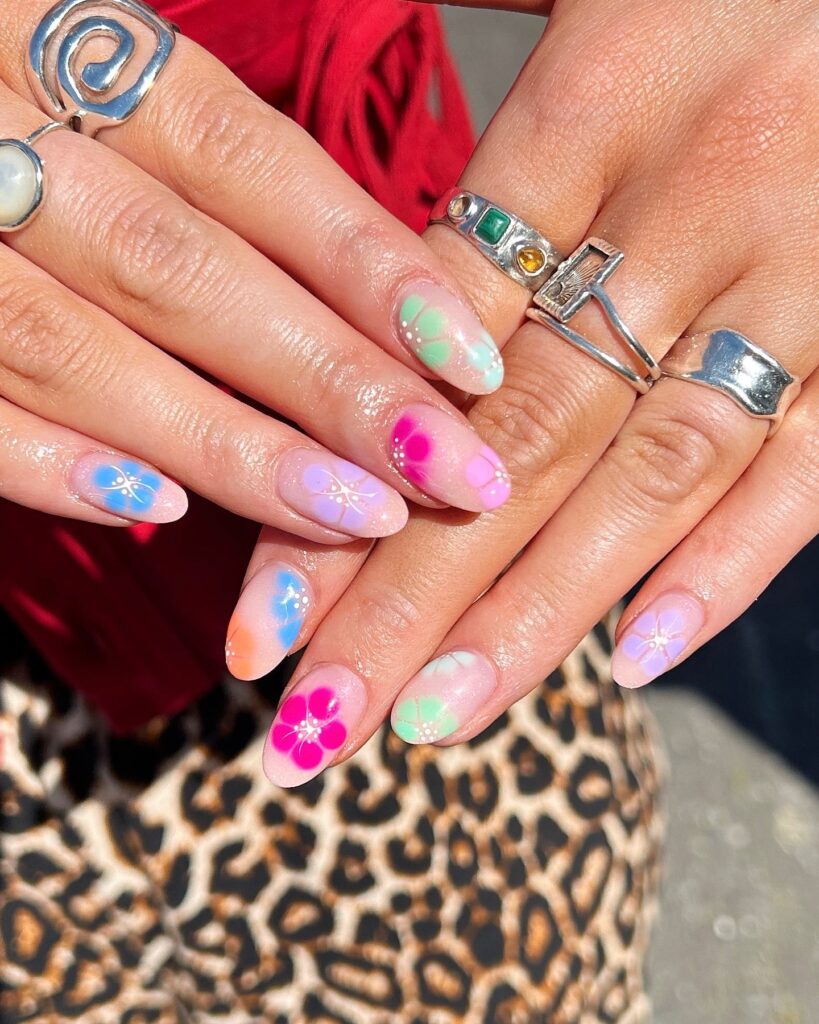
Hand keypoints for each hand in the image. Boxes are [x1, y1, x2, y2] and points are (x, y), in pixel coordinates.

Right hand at [0, 1, 508, 533]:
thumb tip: (357, 302)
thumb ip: (201, 174)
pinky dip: (49, 460)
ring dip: (226, 443)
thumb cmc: (0, 99)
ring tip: (350, 512)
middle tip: (448, 470)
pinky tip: (156, 515)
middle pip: (187, 267)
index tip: (471, 361)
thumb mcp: (87, 78)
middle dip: (330, 382)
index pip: (248, 159)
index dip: (367, 264)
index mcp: (62, 36)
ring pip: (83, 346)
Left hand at [237, 0, 818, 784]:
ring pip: (642, 477)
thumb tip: (398, 311)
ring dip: (532, 615)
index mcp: (589, 114)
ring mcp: (794, 283)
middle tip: (314, 721)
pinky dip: (721, 569)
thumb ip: (500, 161)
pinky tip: (629, 662)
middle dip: (406, 597)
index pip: (424, 345)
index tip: (264, 614)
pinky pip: (805, 469)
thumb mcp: (596, 9)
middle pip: (513, 441)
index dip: (339, 482)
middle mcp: (684, 211)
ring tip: (428, 723)